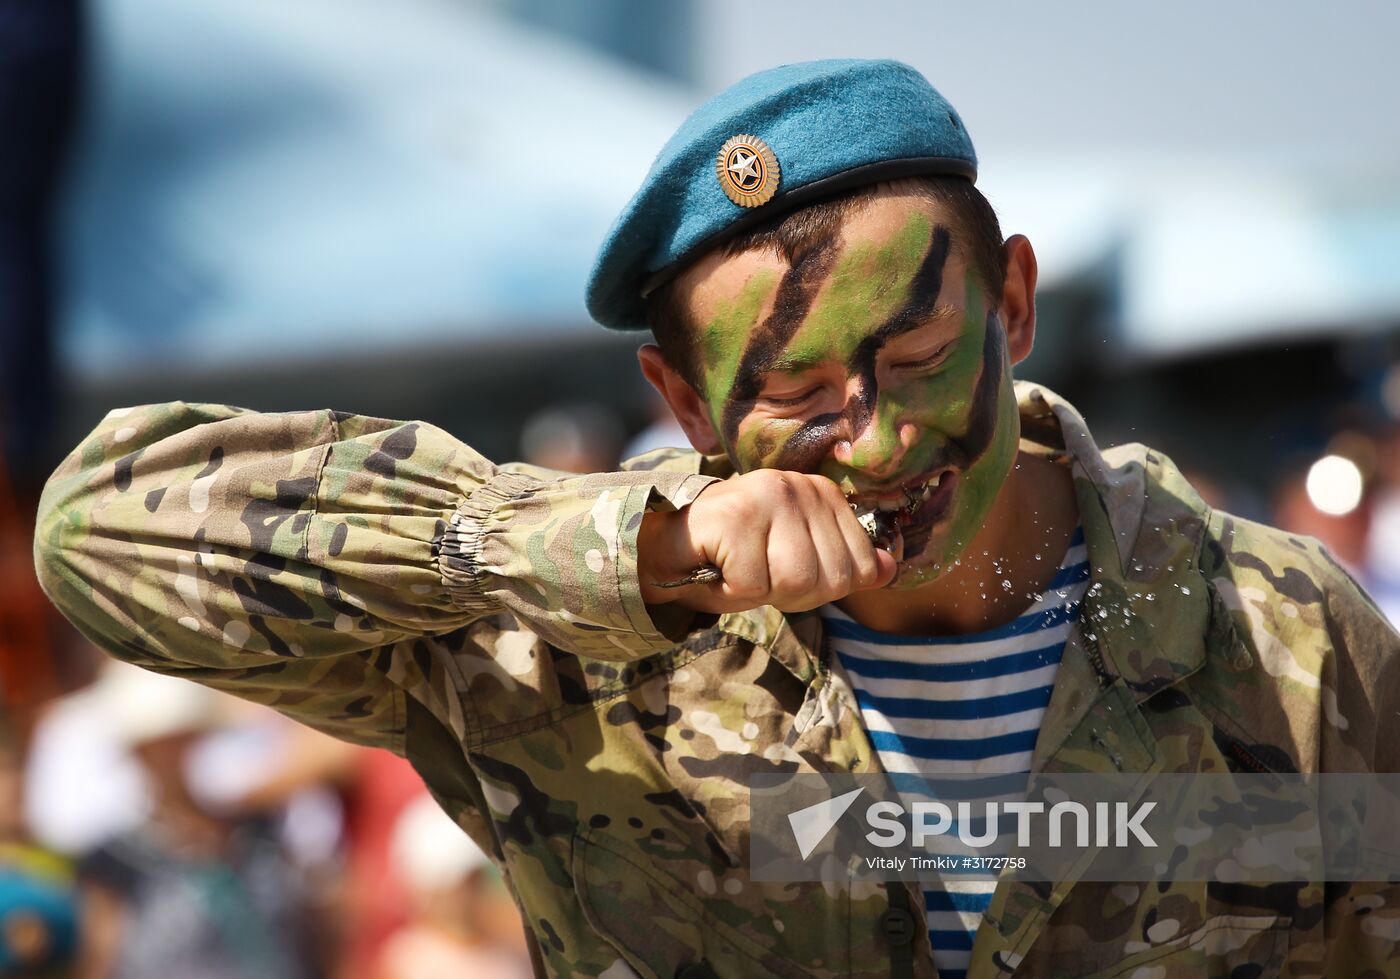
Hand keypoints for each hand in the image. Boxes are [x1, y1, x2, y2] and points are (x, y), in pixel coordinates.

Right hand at [638, 470, 897, 612]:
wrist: (665, 548)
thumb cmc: (733, 558)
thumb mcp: (797, 560)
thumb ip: (845, 562)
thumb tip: (889, 568)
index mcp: (823, 494)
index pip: (859, 567)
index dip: (821, 587)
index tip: (783, 570)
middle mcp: (798, 486)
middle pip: (828, 579)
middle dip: (791, 594)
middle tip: (757, 574)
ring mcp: (766, 497)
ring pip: (795, 582)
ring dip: (762, 593)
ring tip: (738, 569)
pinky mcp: (734, 517)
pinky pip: (754, 587)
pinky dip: (732, 593)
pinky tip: (718, 568)